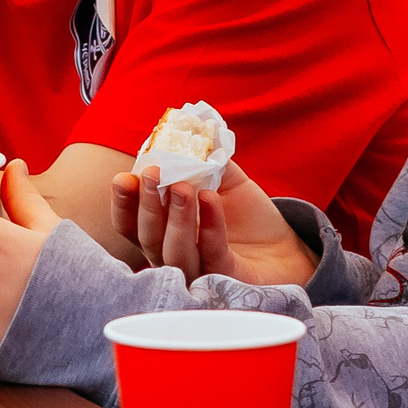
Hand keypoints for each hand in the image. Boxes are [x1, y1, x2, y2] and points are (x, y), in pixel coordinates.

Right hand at [109, 162, 318, 285]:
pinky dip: (209, 225)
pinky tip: (211, 199)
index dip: (123, 204)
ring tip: (183, 187)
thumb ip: (202, 160)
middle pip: (147, 238)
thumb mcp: (223, 180)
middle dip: (147, 205)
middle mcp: (174, 254)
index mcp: (164, 231)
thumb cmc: (247, 215)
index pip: (131, 224)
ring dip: (174, 217)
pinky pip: (211, 254)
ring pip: (173, 253)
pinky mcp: (225, 278)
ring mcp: (199, 270)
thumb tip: (186, 130)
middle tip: (154, 173)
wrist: (284, 246)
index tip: (124, 177)